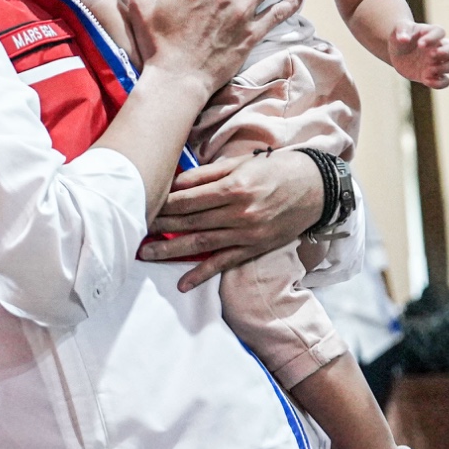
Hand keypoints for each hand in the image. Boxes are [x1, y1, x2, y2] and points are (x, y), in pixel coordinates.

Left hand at [141, 150, 323, 290]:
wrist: (314, 188)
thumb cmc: (275, 169)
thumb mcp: (240, 164)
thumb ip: (206, 175)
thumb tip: (174, 183)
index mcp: (233, 188)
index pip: (187, 199)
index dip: (162, 204)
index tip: (141, 205)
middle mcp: (238, 213)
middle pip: (189, 222)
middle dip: (160, 227)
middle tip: (134, 230)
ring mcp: (246, 234)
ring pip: (201, 244)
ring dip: (170, 250)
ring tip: (145, 254)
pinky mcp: (254, 248)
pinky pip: (223, 263)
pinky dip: (201, 274)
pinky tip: (182, 284)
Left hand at [387, 20, 448, 88]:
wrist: (398, 52)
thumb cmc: (401, 37)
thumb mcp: (398, 30)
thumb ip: (401, 31)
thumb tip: (404, 39)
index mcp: (432, 33)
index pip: (440, 32)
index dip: (432, 38)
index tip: (420, 44)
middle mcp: (440, 47)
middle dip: (448, 52)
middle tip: (431, 56)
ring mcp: (439, 61)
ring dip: (446, 67)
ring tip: (429, 69)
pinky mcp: (434, 75)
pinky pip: (446, 81)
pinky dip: (439, 83)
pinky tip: (426, 80)